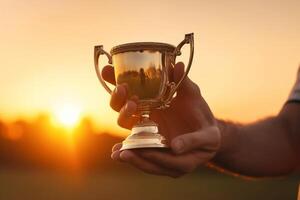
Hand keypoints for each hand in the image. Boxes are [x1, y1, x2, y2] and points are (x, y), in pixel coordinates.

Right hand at [102, 62, 220, 177]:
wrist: (209, 136)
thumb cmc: (198, 113)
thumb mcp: (192, 95)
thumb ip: (182, 82)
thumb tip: (176, 65)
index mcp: (149, 104)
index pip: (127, 94)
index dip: (115, 83)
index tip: (108, 70)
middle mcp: (144, 121)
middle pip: (123, 114)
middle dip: (120, 103)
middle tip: (128, 96)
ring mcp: (149, 138)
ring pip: (130, 134)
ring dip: (126, 125)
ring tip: (129, 110)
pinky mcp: (158, 155)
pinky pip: (142, 157)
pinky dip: (130, 155)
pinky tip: (118, 154)